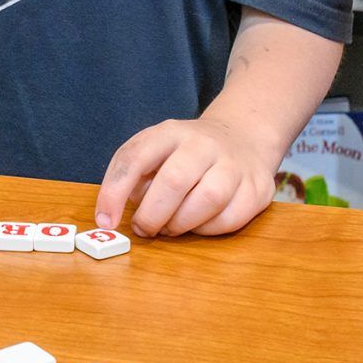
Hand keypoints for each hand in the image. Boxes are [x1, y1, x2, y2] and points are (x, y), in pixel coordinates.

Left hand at [95, 113, 278, 237]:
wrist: (243, 138)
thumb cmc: (186, 154)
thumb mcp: (155, 151)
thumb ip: (133, 176)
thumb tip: (112, 215)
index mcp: (170, 132)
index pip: (135, 157)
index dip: (114, 191)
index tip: (105, 220)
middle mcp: (204, 143)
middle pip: (174, 180)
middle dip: (152, 214)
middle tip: (145, 228)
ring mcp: (234, 165)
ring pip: (207, 200)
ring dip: (181, 224)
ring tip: (171, 227)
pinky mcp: (257, 189)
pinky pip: (229, 219)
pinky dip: (207, 230)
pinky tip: (198, 224)